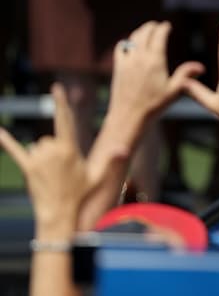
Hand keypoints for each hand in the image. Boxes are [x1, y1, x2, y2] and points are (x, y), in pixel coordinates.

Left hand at [0, 85, 125, 236]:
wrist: (59, 215)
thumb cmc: (80, 196)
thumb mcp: (98, 177)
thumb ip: (110, 160)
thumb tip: (124, 148)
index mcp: (70, 149)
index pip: (65, 119)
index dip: (61, 102)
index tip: (56, 86)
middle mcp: (52, 151)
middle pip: (49, 138)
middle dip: (54, 150)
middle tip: (62, 170)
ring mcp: (38, 159)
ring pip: (37, 147)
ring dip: (42, 156)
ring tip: (51, 175)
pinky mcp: (26, 168)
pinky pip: (14, 150)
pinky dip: (5, 140)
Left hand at [105, 21, 203, 137]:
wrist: (128, 116)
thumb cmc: (154, 106)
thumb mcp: (174, 91)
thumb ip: (186, 75)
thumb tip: (201, 67)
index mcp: (155, 60)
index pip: (159, 35)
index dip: (164, 28)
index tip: (167, 25)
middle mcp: (140, 58)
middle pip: (144, 33)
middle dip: (151, 27)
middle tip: (157, 25)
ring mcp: (127, 62)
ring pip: (132, 38)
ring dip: (140, 32)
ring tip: (146, 31)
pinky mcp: (118, 68)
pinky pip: (120, 48)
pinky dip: (126, 42)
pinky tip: (129, 44)